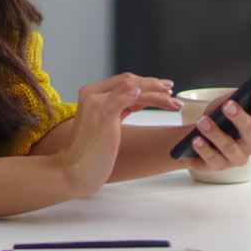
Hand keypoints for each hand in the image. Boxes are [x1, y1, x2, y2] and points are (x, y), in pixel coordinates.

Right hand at [55, 73, 177, 196]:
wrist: (76, 169)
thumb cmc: (91, 152)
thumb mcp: (107, 123)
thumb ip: (120, 107)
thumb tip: (139, 96)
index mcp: (91, 94)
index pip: (122, 81)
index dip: (145, 82)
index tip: (162, 88)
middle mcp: (92, 94)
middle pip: (129, 80)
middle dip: (154, 84)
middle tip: (171, 90)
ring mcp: (97, 102)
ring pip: (133, 87)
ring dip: (157, 93)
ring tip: (174, 102)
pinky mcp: (104, 113)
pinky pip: (128, 97)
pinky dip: (146, 96)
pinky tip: (162, 97)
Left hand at [183, 80, 250, 173]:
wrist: (196, 137)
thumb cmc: (219, 118)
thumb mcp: (232, 102)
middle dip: (240, 118)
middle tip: (228, 105)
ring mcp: (235, 158)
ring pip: (229, 147)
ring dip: (216, 133)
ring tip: (202, 122)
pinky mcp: (218, 166)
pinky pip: (212, 159)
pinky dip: (204, 148)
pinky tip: (195, 140)